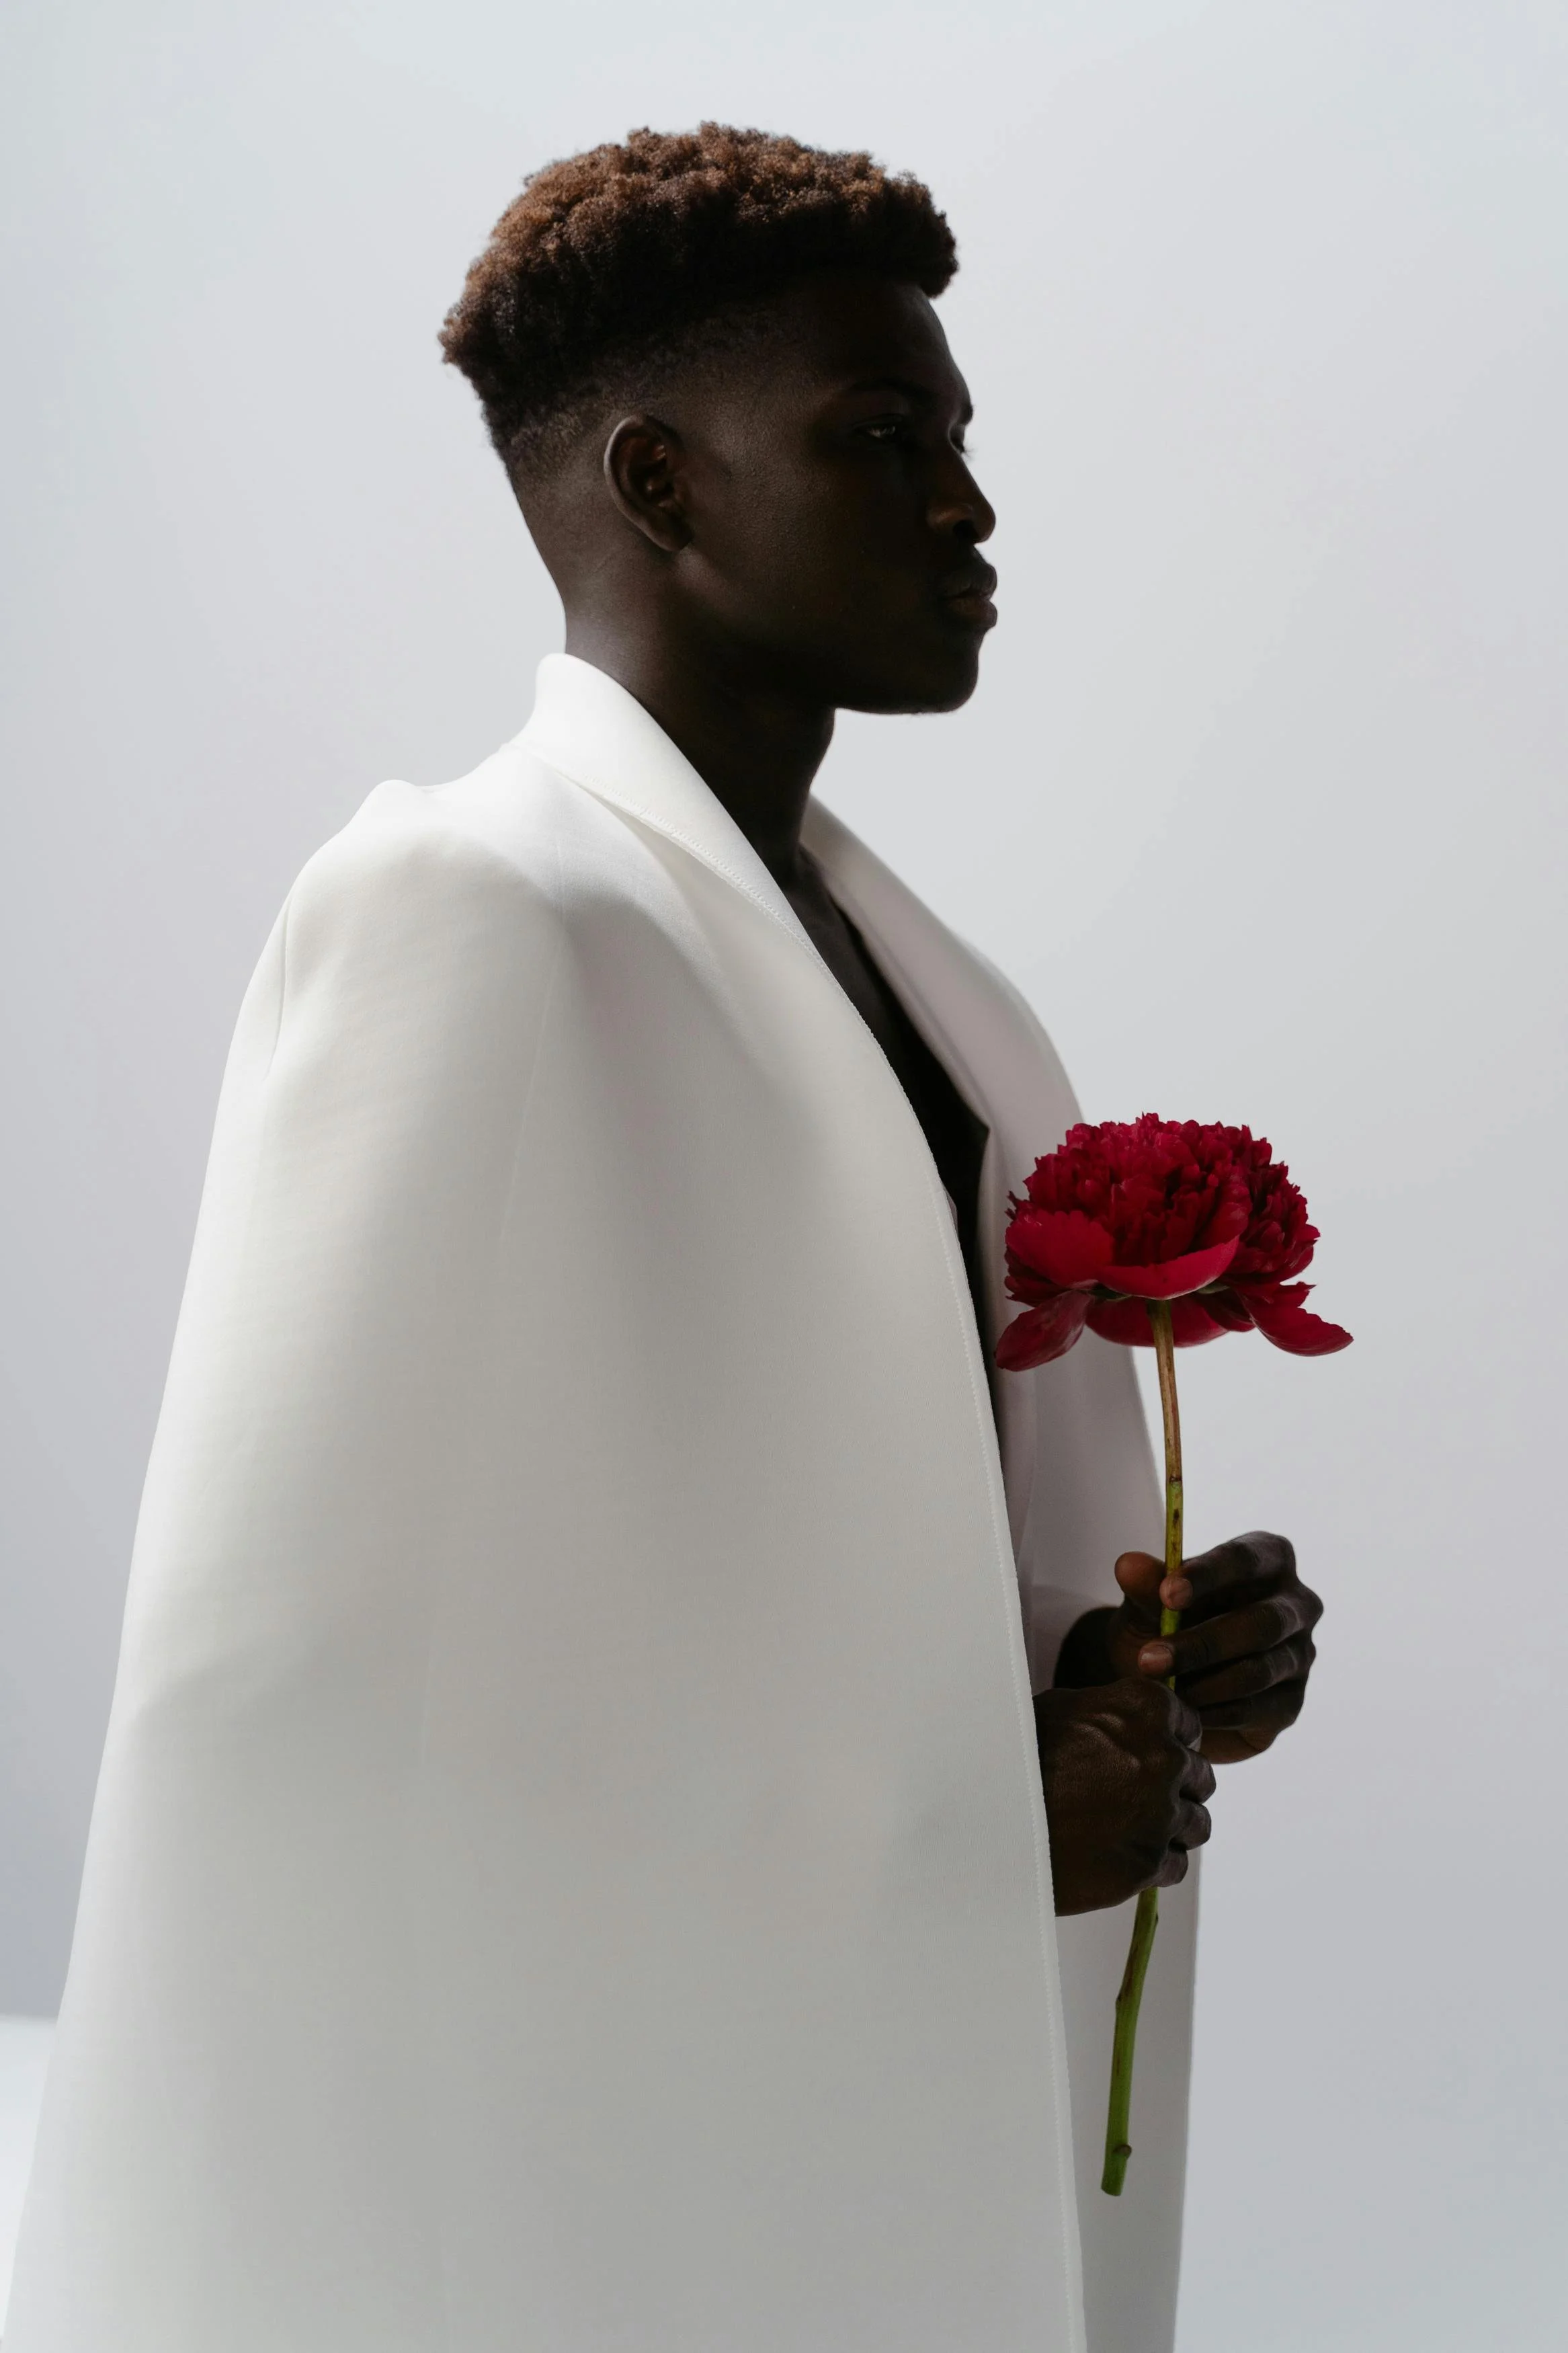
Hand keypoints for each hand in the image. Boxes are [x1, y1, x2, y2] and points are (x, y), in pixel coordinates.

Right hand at [1033, 1678, 1214, 1915]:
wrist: (990, 1818)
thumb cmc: (1019, 1756)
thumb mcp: (1064, 1709)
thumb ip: (1114, 1712)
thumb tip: (1134, 1720)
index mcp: (1145, 1710)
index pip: (1190, 1723)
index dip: (1171, 1740)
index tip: (1149, 1752)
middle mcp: (1164, 1757)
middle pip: (1200, 1775)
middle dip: (1175, 1785)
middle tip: (1136, 1795)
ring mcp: (1160, 1813)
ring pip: (1197, 1823)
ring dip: (1173, 1825)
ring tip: (1133, 1829)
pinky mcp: (1149, 1862)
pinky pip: (1177, 1865)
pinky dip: (1156, 1863)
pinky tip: (1121, 1854)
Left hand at [1058, 1531, 1321, 1765]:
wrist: (1172, 1679)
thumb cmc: (1167, 1622)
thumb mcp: (1148, 1603)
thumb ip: (1145, 1585)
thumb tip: (1128, 1565)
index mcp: (1269, 1558)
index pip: (1245, 1559)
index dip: (1207, 1576)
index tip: (1167, 1595)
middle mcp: (1297, 1603)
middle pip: (1262, 1622)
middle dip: (1203, 1643)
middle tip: (1150, 1659)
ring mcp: (1301, 1655)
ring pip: (1258, 1670)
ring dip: (1202, 1683)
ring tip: (1159, 1689)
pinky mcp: (1291, 1703)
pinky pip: (1256, 1709)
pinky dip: (1213, 1712)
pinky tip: (1181, 1710)